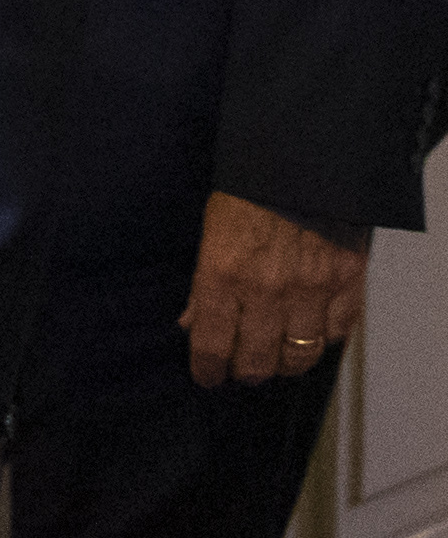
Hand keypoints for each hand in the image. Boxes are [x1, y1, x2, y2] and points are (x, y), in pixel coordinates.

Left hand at [180, 188, 369, 387]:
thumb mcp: (211, 232)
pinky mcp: (348, 283)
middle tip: (242, 368)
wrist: (304, 161)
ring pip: (299, 357)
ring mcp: (312, 290)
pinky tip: (310, 333)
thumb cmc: (247, 192)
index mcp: (223, 274)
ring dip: (285, 363)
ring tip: (276, 357)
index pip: (211, 343)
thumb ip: (201, 284)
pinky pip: (336, 334)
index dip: (207, 369)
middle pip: (256, 361)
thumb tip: (189, 324)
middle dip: (245, 372)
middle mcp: (267, 291)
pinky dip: (322, 340)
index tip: (207, 377)